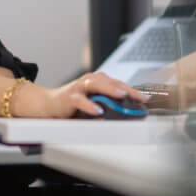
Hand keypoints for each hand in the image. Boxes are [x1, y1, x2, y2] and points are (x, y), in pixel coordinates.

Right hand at [14, 71, 147, 117]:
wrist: (49, 104)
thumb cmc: (73, 103)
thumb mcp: (95, 104)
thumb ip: (109, 106)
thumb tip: (128, 114)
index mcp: (99, 82)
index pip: (119, 85)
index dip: (133, 91)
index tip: (146, 99)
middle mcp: (90, 81)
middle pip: (111, 82)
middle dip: (126, 89)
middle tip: (140, 97)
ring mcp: (80, 87)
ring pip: (97, 85)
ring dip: (110, 89)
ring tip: (121, 96)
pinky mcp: (69, 96)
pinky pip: (80, 100)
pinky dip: (89, 105)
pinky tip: (98, 110)